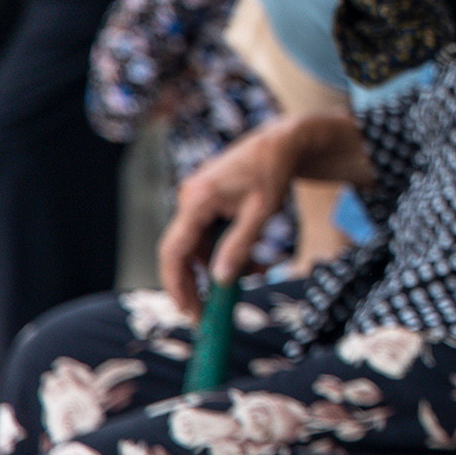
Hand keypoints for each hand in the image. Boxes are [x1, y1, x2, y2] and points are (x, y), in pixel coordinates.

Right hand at [158, 113, 372, 315]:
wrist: (281, 141)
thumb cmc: (273, 172)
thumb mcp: (262, 212)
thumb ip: (240, 246)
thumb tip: (221, 280)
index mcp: (196, 200)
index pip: (174, 251)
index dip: (177, 284)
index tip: (188, 310)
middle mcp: (188, 198)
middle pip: (180, 251)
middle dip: (192, 283)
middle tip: (204, 313)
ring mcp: (195, 199)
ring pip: (196, 245)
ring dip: (214, 266)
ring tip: (243, 282)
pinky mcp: (205, 201)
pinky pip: (206, 233)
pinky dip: (222, 250)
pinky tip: (246, 263)